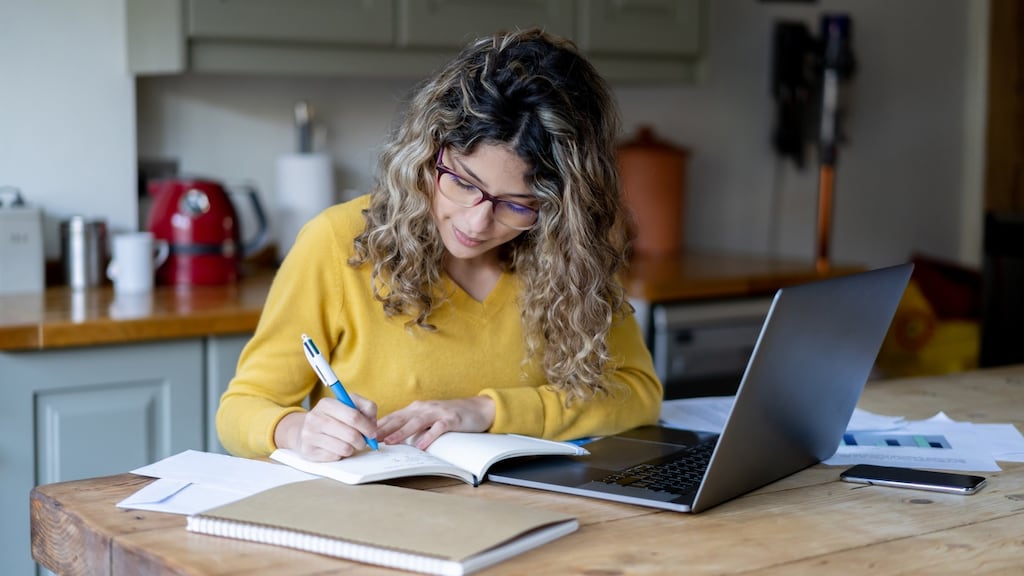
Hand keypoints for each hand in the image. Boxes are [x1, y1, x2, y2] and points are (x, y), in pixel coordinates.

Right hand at [274, 392, 377, 461]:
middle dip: (363, 440)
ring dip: (353, 448)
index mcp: (326, 403)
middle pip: (350, 434)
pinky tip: (337, 448)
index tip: (373, 432)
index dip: (367, 426)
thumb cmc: (332, 417)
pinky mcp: (309, 451)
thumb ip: (366, 408)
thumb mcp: (348, 405)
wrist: (305, 429)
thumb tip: (373, 423)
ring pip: (344, 448)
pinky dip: (341, 454)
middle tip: (364, 441)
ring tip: (350, 444)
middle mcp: (315, 418)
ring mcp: (309, 435)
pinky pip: (335, 457)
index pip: (353, 416)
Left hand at [377, 396, 495, 449]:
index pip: (393, 416)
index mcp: (415, 408)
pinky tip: (422, 446)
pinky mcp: (451, 419)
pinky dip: (429, 436)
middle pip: (400, 418)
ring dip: (401, 432)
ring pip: (416, 422)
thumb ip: (411, 424)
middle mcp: (424, 408)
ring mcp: (437, 413)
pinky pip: (438, 428)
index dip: (378, 425)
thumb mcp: (427, 417)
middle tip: (369, 438)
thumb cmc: (449, 415)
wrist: (477, 408)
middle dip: (383, 429)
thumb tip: (391, 437)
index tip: (364, 433)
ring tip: (389, 441)